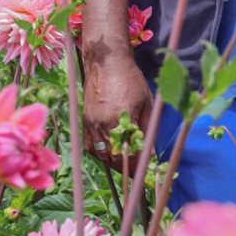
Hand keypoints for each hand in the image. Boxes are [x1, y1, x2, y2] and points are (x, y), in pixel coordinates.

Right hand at [82, 52, 151, 172]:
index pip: (131, 153)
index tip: (146, 172)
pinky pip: (90, 146)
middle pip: (114, 157)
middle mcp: (104, 124)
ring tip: (125, 163)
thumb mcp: (146, 103)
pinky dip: (100, 153)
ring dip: (113, 162)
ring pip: (101, 154)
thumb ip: (148, 129)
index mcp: (122, 119)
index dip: (138, 165)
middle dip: (126, 166)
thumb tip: (151, 151)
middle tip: (137, 171)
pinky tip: (109, 153)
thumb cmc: (131, 80)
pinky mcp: (85, 121)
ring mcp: (92, 124)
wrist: (107, 63)